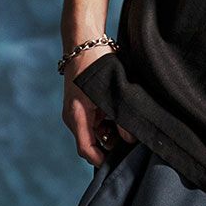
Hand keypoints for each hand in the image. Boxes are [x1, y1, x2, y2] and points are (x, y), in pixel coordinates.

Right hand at [62, 47, 134, 165]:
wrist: (84, 42)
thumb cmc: (95, 65)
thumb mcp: (112, 94)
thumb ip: (121, 118)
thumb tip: (130, 140)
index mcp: (76, 117)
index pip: (86, 149)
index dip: (101, 160)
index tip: (117, 163)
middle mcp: (75, 117)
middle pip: (92, 143)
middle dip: (110, 147)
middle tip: (130, 147)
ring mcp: (79, 111)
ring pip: (97, 132)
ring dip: (112, 134)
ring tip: (129, 130)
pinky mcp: (85, 105)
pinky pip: (97, 122)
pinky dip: (109, 123)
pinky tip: (123, 118)